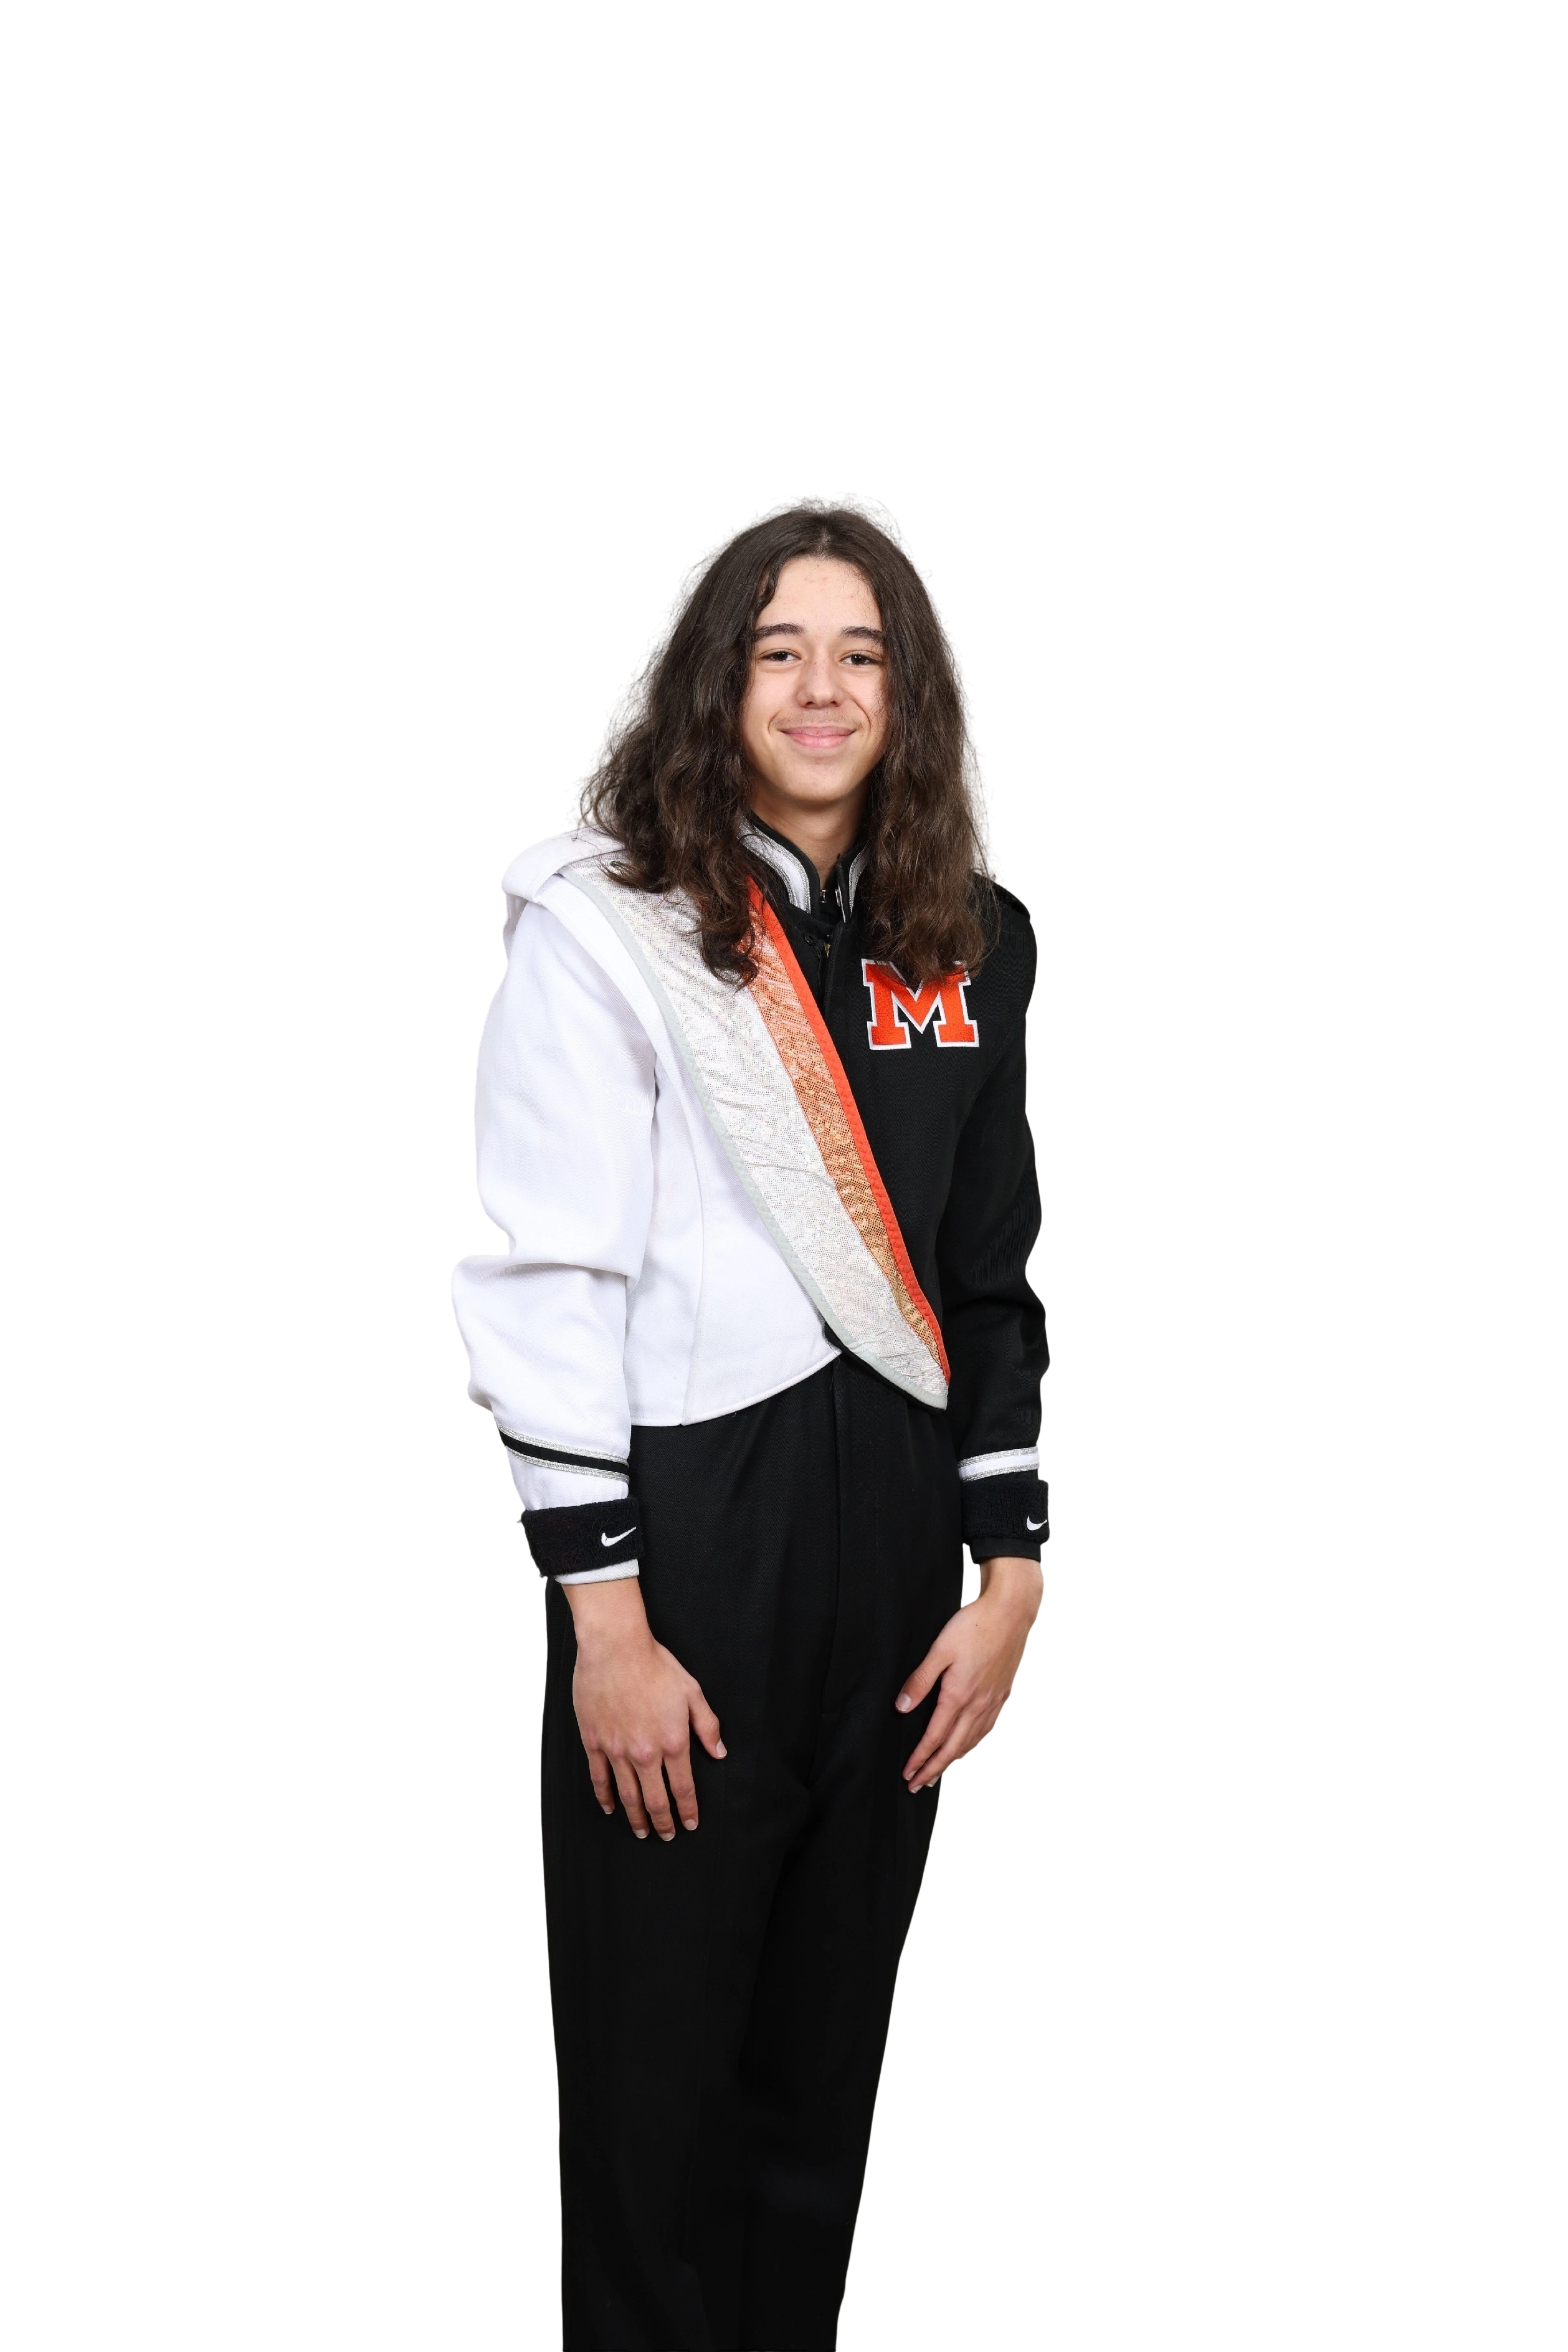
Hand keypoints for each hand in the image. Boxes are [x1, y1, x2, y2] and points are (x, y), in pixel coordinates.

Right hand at [563, 1576, 724, 1839]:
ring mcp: (617, 1750)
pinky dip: (605, 1798)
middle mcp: (645, 1753)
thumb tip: (719, 1753)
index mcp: (672, 1742)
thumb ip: (707, 1726)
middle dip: (663, 1822)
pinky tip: (611, 1808)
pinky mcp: (594, 1742)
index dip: (687, 1810)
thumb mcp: (691, 1692)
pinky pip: (599, 1779)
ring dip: (636, 1818)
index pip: (683, 1788)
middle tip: (666, 1836)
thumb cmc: (656, 1665)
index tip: (689, 1825)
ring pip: (628, 1796)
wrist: (615, 1647)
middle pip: (655, 1800)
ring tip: (642, 1832)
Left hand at [895, 1555, 1043, 1791]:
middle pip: (953, 1748)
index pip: (935, 1738)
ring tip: (938, 1773)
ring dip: (953, 1760)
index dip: (920, 1759)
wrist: (1011, 1611)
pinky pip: (986, 1729)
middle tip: (918, 1785)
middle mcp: (978, 1705)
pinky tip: (968, 1746)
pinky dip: (973, 1744)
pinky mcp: (1003, 1694)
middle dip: (933, 1769)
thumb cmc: (974, 1625)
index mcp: (959, 1696)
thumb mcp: (940, 1650)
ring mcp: (993, 1701)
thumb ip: (920, 1681)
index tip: (908, 1774)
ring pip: (971, 1742)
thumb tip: (901, 1709)